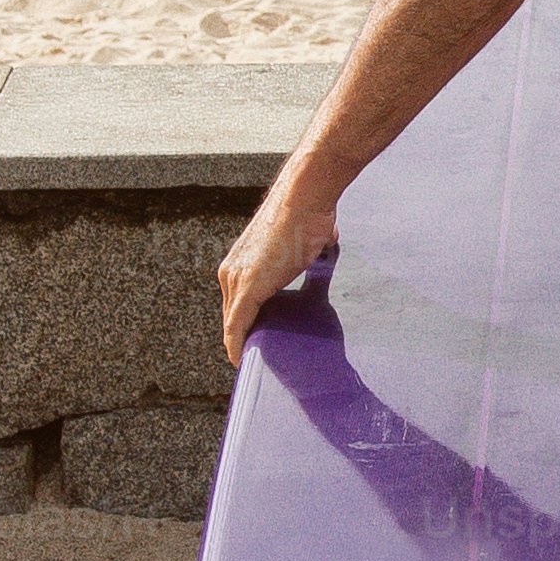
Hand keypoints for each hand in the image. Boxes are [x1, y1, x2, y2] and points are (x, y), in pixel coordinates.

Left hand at [215, 183, 337, 368]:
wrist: (305, 197)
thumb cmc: (306, 213)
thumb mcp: (303, 239)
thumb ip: (308, 248)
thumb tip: (328, 240)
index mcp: (241, 262)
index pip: (236, 303)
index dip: (244, 324)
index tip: (253, 341)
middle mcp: (231, 271)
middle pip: (232, 316)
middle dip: (243, 338)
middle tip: (254, 359)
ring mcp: (237, 280)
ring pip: (233, 323)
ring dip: (242, 344)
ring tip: (253, 363)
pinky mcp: (248, 289)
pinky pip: (237, 326)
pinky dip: (237, 345)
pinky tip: (241, 360)